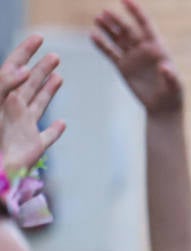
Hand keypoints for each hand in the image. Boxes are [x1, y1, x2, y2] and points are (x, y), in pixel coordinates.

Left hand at [0, 39, 63, 174]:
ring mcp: (24, 128)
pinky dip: (55, 131)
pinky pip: (47, 136)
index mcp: (3, 97)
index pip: (14, 68)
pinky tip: (61, 124)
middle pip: (30, 84)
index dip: (25, 52)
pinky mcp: (34, 147)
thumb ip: (5, 83)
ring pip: (39, 104)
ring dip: (49, 90)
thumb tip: (24, 71)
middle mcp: (13, 109)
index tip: (39, 38)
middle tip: (55, 55)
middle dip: (41, 68)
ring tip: (59, 76)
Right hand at [92, 0, 182, 116]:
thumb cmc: (173, 95)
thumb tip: (165, 67)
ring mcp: (132, 57)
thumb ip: (171, 76)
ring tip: (98, 19)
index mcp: (158, 48)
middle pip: (128, 30)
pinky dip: (102, 44)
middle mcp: (143, 49)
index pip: (146, 25)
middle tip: (106, 12)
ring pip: (118, 38)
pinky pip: (110, 52)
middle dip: (117, 21)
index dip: (136, 11)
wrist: (162, 107)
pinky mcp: (123, 67)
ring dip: (108, 28)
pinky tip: (93, 35)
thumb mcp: (175, 86)